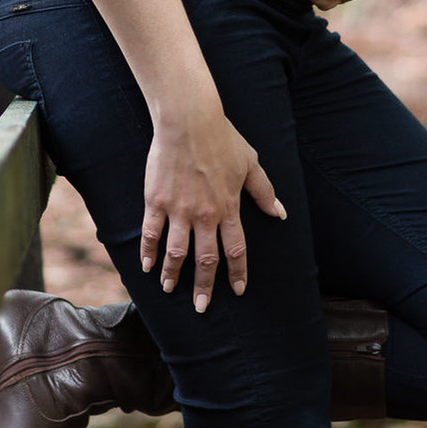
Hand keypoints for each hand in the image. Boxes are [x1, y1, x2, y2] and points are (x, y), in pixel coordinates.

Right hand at [140, 100, 285, 311]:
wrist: (189, 120)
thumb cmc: (222, 139)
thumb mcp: (251, 164)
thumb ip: (264, 192)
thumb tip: (279, 213)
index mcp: (229, 208)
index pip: (236, 250)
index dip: (237, 273)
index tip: (238, 290)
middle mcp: (204, 215)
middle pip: (205, 260)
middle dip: (204, 286)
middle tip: (201, 307)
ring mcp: (178, 210)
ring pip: (176, 253)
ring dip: (173, 275)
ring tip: (169, 290)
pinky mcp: (156, 201)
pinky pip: (151, 233)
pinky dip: (148, 252)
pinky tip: (147, 267)